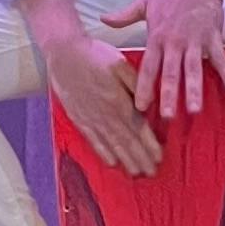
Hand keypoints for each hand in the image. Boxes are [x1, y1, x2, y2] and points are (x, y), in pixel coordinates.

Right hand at [24, 0, 160, 177]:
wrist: (63, 52)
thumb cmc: (95, 55)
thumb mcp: (122, 65)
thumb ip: (137, 86)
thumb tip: (150, 105)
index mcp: (119, 101)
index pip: (139, 129)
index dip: (150, 145)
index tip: (160, 158)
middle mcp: (106, 114)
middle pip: (127, 142)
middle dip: (141, 159)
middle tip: (152, 173)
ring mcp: (91, 118)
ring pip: (111, 144)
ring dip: (125, 160)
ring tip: (136, 173)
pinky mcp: (78, 118)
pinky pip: (92, 140)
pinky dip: (103, 153)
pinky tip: (112, 163)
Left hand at [122, 0, 224, 124]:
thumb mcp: (143, 3)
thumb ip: (124, 16)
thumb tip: (103, 19)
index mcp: (157, 37)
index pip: (148, 67)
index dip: (144, 87)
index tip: (141, 106)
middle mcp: (174, 43)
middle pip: (170, 73)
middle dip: (168, 96)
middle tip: (167, 116)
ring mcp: (195, 41)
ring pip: (194, 70)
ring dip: (194, 90)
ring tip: (194, 110)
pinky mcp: (213, 38)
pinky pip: (221, 59)